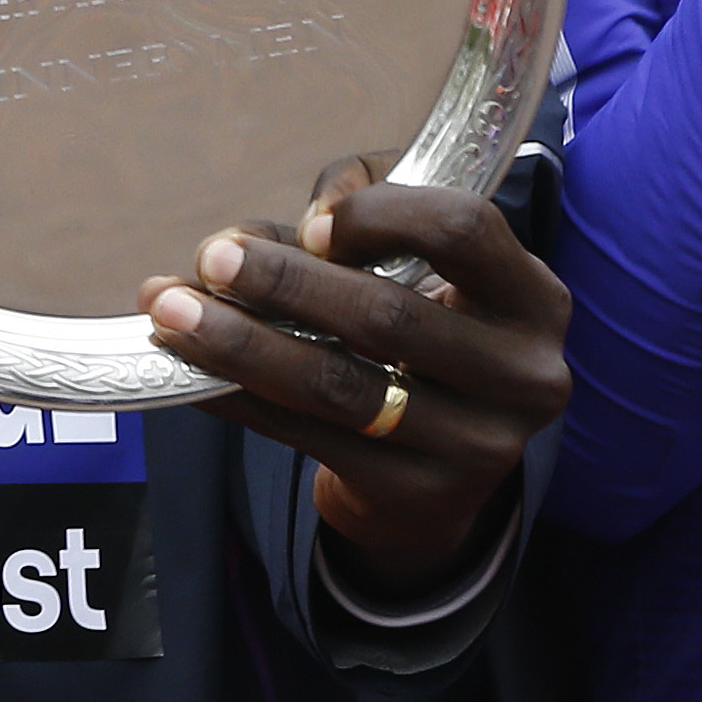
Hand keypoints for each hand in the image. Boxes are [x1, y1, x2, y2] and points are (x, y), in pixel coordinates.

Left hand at [143, 162, 572, 592]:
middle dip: (285, 282)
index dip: (383, 217)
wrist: (442, 469)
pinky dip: (235, 397)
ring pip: (337, 386)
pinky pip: (303, 436)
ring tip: (168, 309)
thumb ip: (367, 207)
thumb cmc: (425, 327)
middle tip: (211, 257)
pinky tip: (187, 369)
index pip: (465, 230)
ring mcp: (475, 448)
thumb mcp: (422, 261)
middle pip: (387, 315)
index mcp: (533, 297)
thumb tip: (296, 223)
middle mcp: (523, 375)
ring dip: (240, 343)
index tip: (313, 222)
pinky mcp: (416, 495)